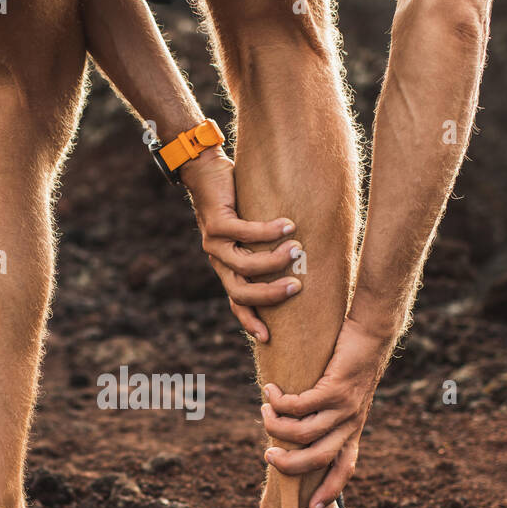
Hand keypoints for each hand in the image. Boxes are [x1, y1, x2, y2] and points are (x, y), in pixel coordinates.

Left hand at [179, 148, 302, 342]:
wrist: (204, 169)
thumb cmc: (235, 200)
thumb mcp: (250, 232)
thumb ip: (266, 248)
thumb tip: (302, 258)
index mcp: (226, 268)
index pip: (236, 302)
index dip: (249, 321)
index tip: (267, 338)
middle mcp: (218, 260)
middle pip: (241, 292)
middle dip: (269, 295)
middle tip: (297, 287)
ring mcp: (214, 242)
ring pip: (244, 265)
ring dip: (273, 261)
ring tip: (297, 249)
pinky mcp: (216, 222)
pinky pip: (245, 233)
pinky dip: (268, 231)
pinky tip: (288, 226)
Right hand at [260, 316, 397, 507]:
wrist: (372, 334)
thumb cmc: (352, 362)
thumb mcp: (344, 395)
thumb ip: (325, 413)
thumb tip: (293, 425)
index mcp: (353, 429)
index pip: (344, 467)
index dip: (329, 489)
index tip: (312, 506)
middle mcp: (350, 423)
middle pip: (317, 459)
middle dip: (288, 464)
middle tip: (268, 455)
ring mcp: (344, 407)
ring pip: (304, 433)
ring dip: (277, 426)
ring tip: (264, 412)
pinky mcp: (335, 389)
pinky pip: (300, 405)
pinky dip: (280, 402)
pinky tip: (270, 391)